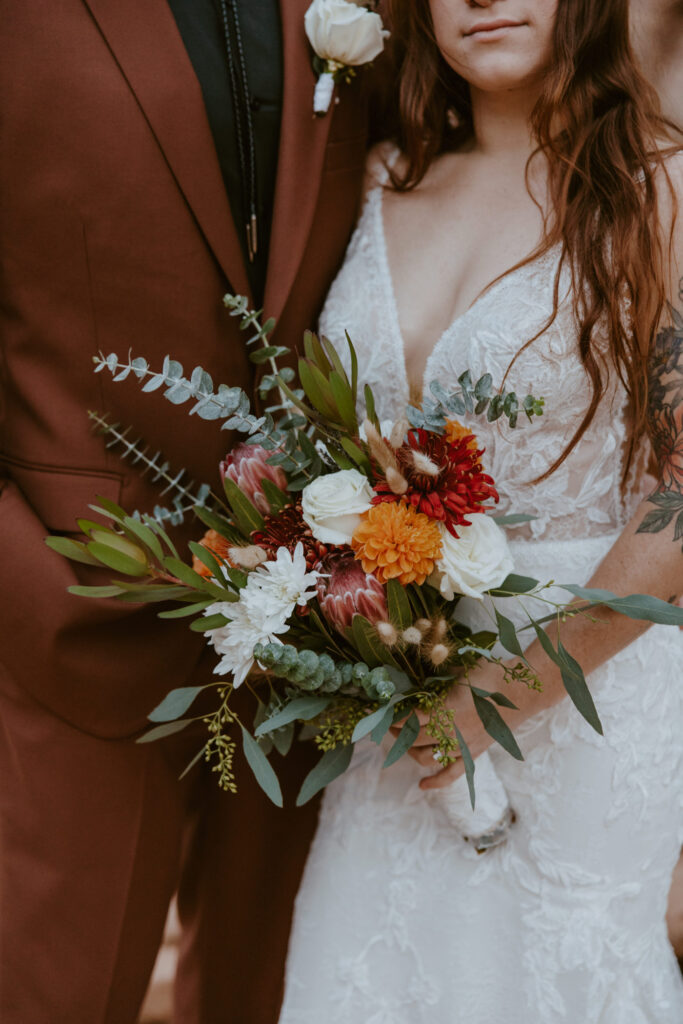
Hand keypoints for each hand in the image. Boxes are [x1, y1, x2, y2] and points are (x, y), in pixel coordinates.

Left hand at [391, 661, 513, 791]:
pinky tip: (422, 786)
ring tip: (403, 741)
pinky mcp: (473, 754)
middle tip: (389, 725)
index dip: (391, 717)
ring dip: (410, 751)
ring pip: (426, 758)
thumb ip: (436, 681)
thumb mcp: (457, 673)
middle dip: (396, 733)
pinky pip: (452, 775)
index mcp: (444, 709)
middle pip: (413, 739)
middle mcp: (450, 732)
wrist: (521, 692)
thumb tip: (415, 681)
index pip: (408, 718)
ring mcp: (462, 746)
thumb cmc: (489, 676)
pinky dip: (436, 783)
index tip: (379, 713)